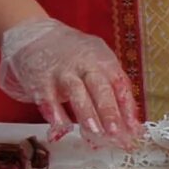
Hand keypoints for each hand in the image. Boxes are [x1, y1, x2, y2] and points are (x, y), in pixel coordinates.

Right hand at [0, 18, 139, 146]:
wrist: (35, 35)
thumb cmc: (73, 56)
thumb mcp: (97, 64)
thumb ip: (113, 91)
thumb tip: (131, 124)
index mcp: (103, 61)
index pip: (120, 84)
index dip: (127, 108)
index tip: (134, 129)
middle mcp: (84, 64)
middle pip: (100, 88)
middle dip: (109, 111)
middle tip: (116, 133)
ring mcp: (62, 71)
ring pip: (76, 91)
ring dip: (86, 113)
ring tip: (94, 132)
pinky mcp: (40, 80)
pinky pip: (48, 98)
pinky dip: (55, 114)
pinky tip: (62, 127)